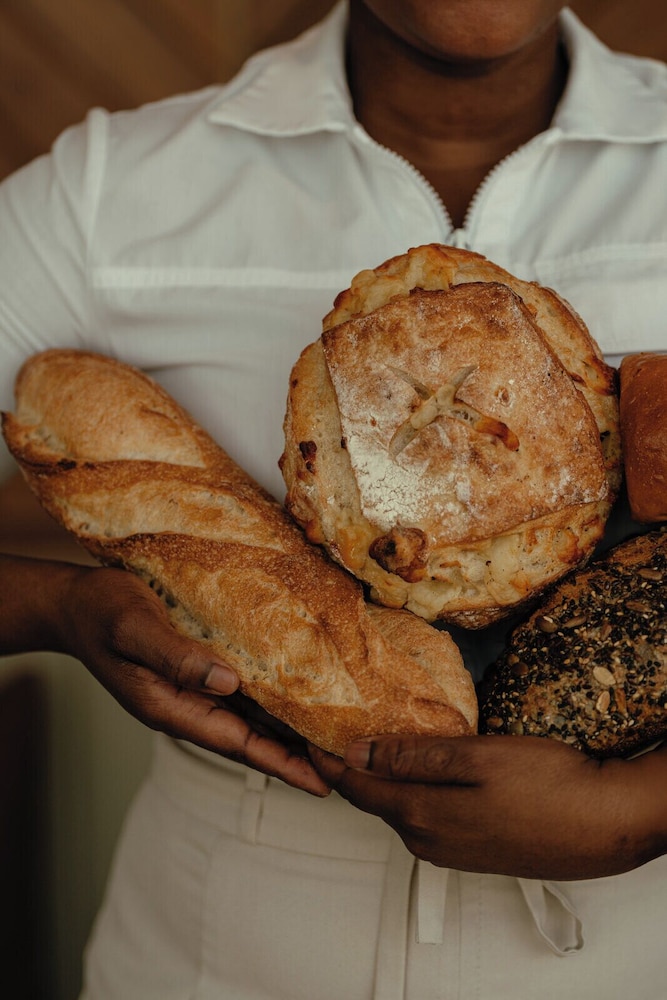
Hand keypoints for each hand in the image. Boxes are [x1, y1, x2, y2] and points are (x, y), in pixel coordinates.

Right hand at [60, 565, 328, 795]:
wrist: (75, 603)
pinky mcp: (196, 670)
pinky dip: (270, 700)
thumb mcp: (134, 628)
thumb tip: (228, 682)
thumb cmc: (101, 612)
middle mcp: (187, 705)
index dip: (282, 764)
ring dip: (288, 732)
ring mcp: (192, 691)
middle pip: (251, 740)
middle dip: (297, 756)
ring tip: (334, 741)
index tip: (322, 784)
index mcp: (170, 707)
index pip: (238, 743)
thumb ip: (175, 655)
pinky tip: (297, 696)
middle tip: (347, 767)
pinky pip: (240, 692)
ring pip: (249, 719)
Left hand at [310, 734, 666, 877]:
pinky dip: (411, 790)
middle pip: (374, 799)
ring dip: (382, 777)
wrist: (607, 826)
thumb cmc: (548, 785)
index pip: (354, 786)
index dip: (326, 757)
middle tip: (336, 726)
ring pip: (401, 807)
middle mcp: (426, 841)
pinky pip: (426, 816)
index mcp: (420, 816)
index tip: (306, 730)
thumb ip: (412, 758)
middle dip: (351, 765)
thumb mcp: (476, 758)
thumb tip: (356, 754)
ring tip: (373, 738)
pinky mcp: (473, 849)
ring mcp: (451, 850)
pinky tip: (421, 767)